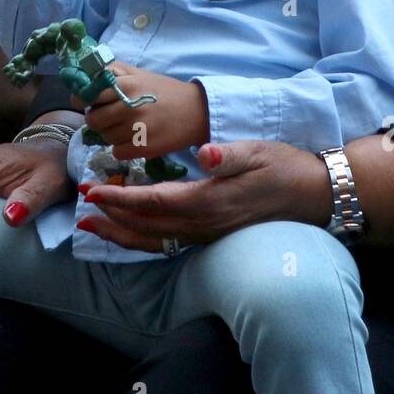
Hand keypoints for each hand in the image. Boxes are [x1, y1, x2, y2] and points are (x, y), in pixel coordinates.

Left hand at [3, 55, 32, 85]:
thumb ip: (23, 76)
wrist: (28, 58)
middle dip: (14, 77)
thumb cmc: (29, 66)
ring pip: (7, 76)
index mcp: (22, 82)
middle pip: (12, 82)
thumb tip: (16, 75)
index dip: (20, 82)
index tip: (22, 76)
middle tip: (17, 72)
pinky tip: (12, 64)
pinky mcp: (9, 67)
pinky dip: (8, 67)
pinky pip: (4, 70)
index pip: (19, 86)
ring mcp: (12, 73)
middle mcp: (16, 79)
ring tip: (14, 68)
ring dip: (11, 72)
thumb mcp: (29, 72)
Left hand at [75, 61, 208, 157]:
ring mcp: (137, 129)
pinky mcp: (144, 148)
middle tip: (109, 117)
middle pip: (93, 119)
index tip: (86, 102)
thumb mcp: (140, 74)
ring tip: (127, 127)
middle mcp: (129, 106)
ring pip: (105, 137)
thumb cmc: (165, 92)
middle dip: (97, 119)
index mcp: (127, 84)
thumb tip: (84, 74)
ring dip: (111, 134)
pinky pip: (117, 152)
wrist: (198, 111)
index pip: (89, 94)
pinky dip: (122, 148)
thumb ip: (113, 71)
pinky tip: (134, 139)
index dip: (83, 99)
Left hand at [79, 139, 330, 252]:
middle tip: (81, 206)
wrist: (312, 194)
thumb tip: (204, 152)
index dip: (120, 198)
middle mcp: (204, 223)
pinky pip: (167, 242)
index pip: (154, 202)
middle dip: (111, 217)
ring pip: (154, 240)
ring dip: (121, 233)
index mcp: (209, 200)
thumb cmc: (283, 166)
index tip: (92, 190)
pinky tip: (129, 231)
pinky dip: (141, 238)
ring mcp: (207, 233)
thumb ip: (226, 154)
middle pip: (146, 226)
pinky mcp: (211, 234)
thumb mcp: (256, 151)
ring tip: (92, 225)